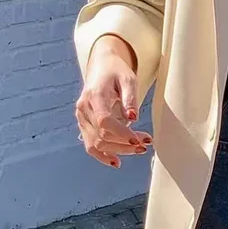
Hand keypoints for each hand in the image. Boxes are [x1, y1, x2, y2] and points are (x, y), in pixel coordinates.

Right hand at [75, 36, 151, 168]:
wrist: (101, 66)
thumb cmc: (117, 72)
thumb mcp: (128, 79)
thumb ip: (130, 97)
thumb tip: (133, 118)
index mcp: (93, 95)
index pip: (105, 121)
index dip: (121, 133)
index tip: (138, 140)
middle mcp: (83, 108)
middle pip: (102, 136)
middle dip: (125, 144)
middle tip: (146, 143)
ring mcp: (81, 118)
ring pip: (97, 144)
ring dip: (119, 151)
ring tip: (139, 149)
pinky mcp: (84, 125)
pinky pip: (90, 146)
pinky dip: (102, 156)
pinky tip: (117, 162)